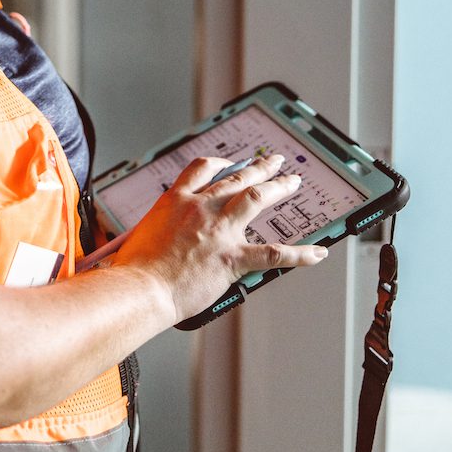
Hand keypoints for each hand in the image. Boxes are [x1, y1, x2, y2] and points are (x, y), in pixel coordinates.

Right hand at [112, 151, 327, 325]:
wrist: (140, 289)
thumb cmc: (134, 270)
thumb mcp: (140, 235)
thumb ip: (159, 230)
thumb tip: (164, 238)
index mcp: (175, 201)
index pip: (201, 170)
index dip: (219, 164)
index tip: (228, 164)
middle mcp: (199, 209)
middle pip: (235, 178)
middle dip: (258, 168)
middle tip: (273, 162)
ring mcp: (218, 231)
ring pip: (255, 198)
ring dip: (277, 188)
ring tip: (292, 183)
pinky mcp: (232, 258)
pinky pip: (273, 253)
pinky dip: (300, 254)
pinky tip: (317, 252)